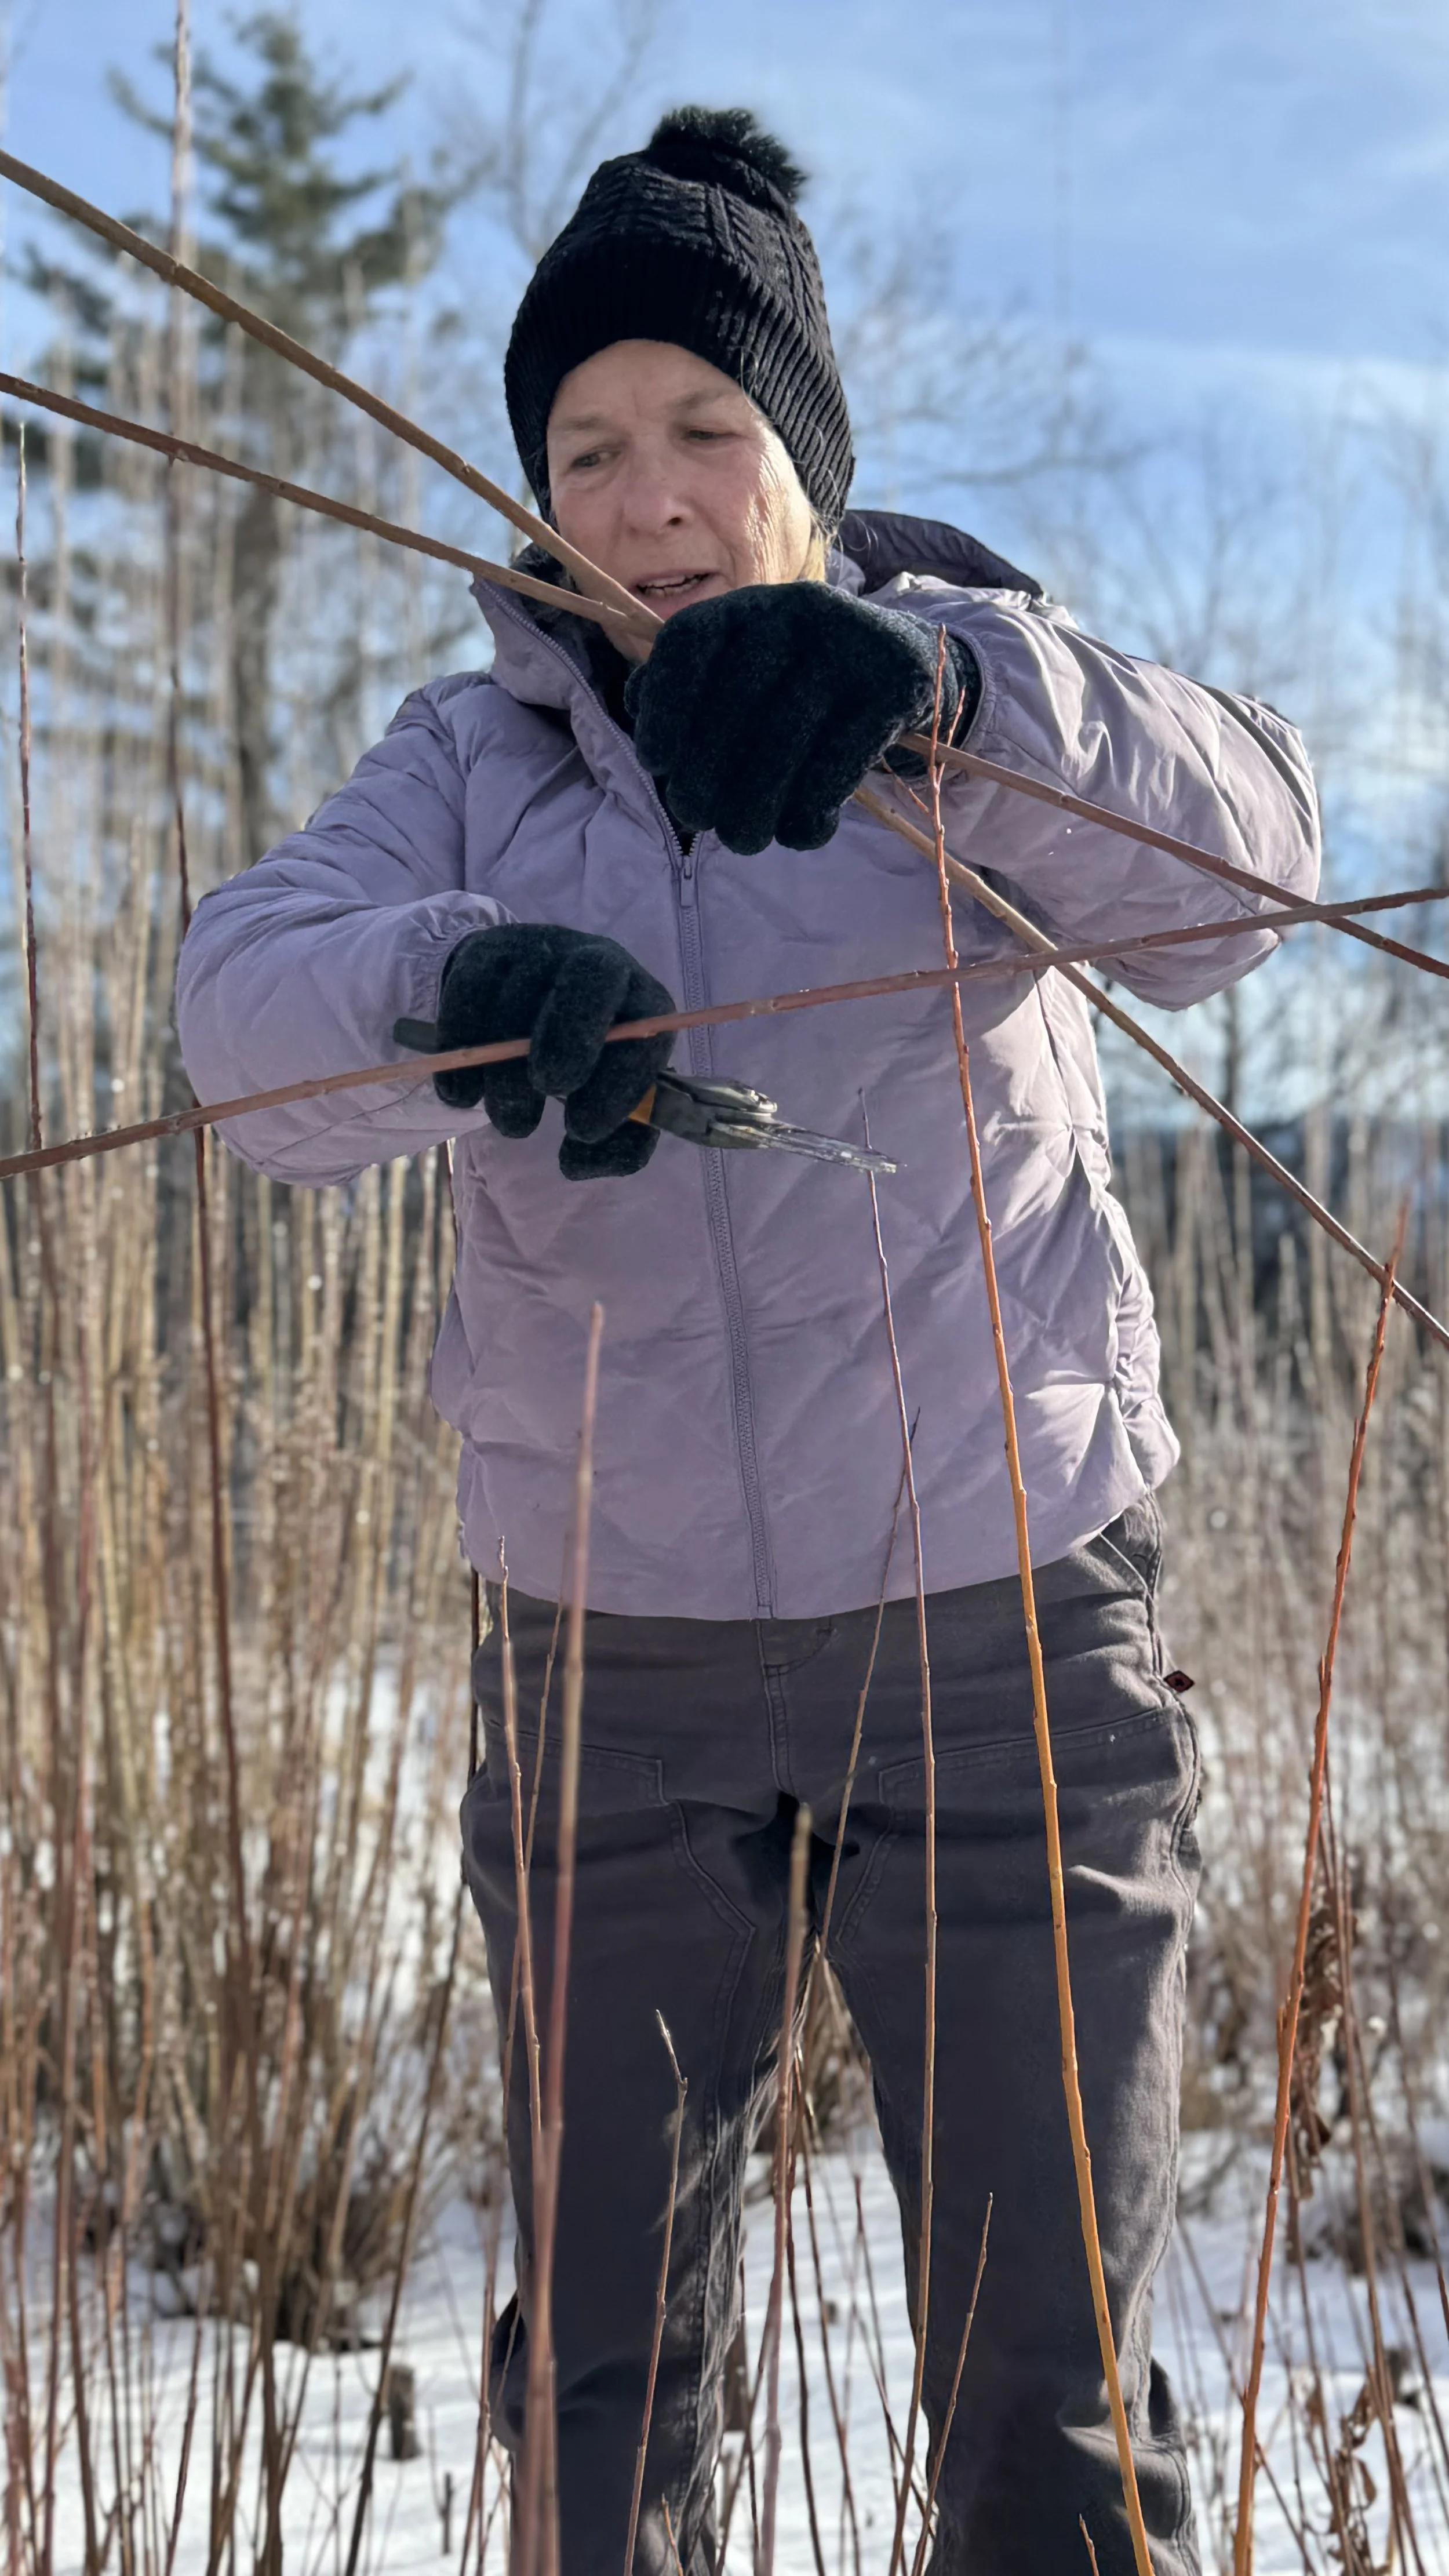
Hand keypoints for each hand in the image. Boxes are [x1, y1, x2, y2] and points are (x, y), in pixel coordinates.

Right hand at [434, 923, 674, 1179]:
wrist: (523, 1015)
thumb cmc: (581, 1067)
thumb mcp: (607, 1103)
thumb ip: (615, 1145)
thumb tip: (578, 1163)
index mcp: (642, 1002)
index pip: (644, 1029)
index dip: (618, 1083)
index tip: (582, 1131)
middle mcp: (598, 961)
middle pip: (591, 976)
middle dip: (568, 1037)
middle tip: (547, 1089)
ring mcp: (540, 948)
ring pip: (519, 992)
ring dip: (504, 1066)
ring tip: (507, 1118)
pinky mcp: (488, 949)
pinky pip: (469, 988)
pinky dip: (459, 1046)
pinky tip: (462, 1095)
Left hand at [626, 581, 976, 854]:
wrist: (908, 662)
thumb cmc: (806, 679)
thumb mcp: (749, 664)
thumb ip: (692, 682)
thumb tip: (638, 706)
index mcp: (751, 605)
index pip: (687, 642)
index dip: (662, 706)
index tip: (653, 761)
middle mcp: (797, 611)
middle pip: (733, 704)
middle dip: (704, 774)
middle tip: (694, 818)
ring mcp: (850, 646)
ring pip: (783, 744)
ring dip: (753, 808)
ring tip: (742, 840)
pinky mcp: (895, 685)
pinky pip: (836, 766)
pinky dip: (810, 812)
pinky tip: (800, 833)